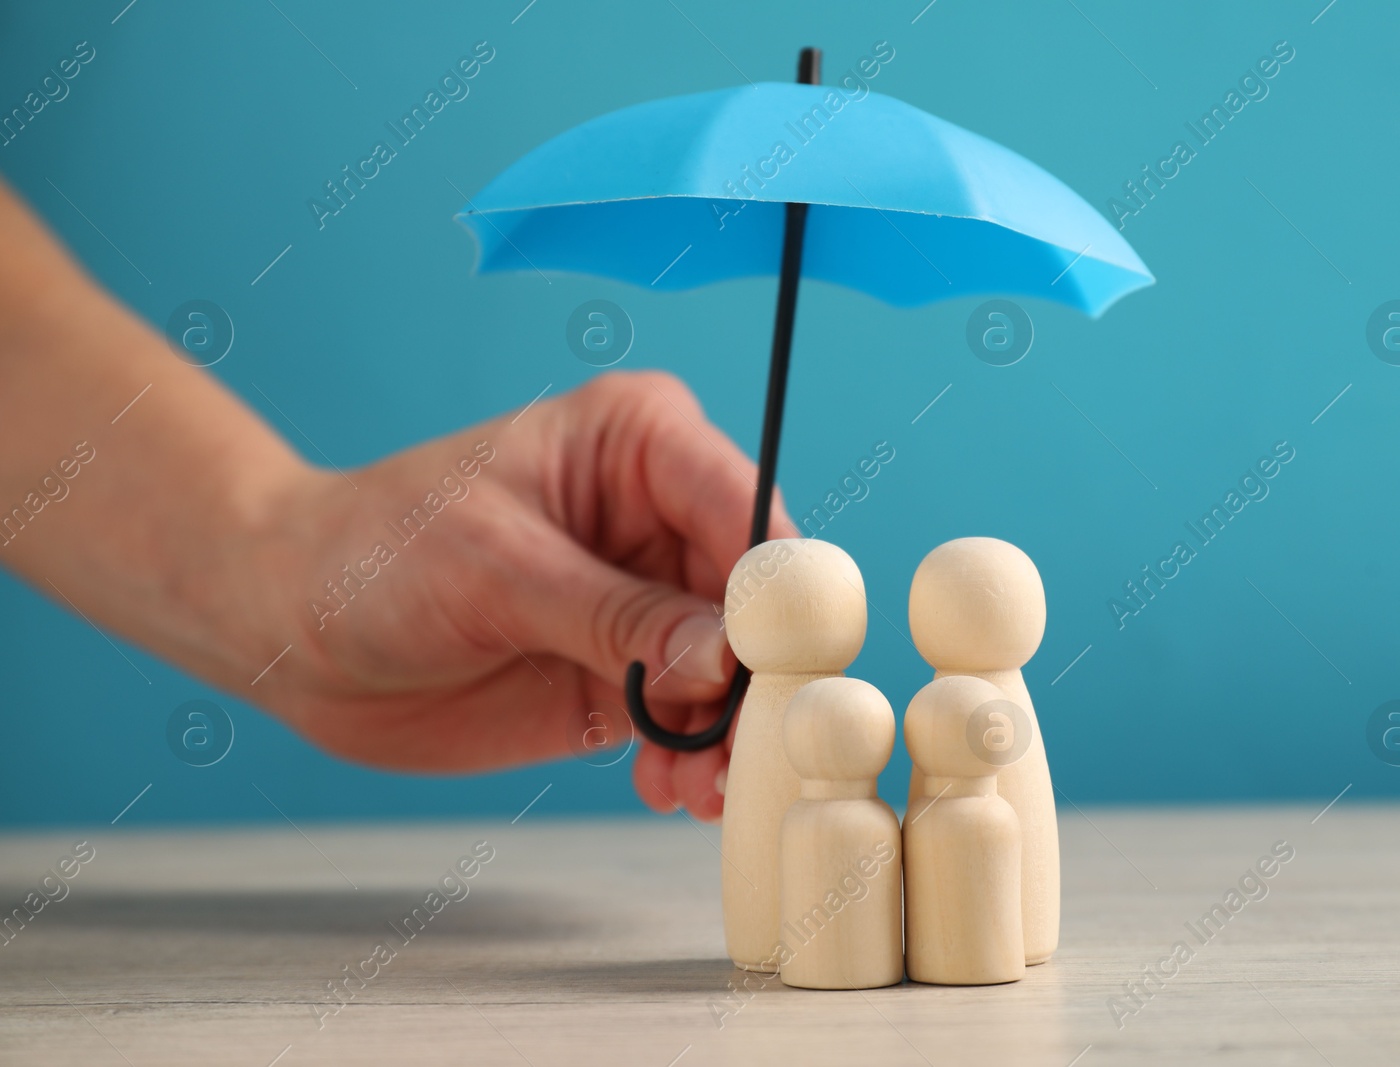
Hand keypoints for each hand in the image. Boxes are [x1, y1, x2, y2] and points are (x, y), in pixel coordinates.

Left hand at [245, 371, 794, 821]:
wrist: (295, 629)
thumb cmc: (376, 554)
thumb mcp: (496, 573)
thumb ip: (618, 617)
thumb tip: (728, 660)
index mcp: (642, 441)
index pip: (749, 513)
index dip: (776, 594)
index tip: (773, 673)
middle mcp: (663, 514)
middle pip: (760, 602)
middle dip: (760, 682)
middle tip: (751, 754)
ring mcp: (650, 598)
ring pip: (736, 671)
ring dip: (732, 736)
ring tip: (700, 790)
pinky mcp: (629, 670)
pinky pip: (692, 719)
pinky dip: (692, 759)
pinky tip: (667, 789)